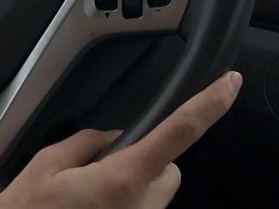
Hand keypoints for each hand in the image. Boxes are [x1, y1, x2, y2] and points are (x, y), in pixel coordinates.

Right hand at [0, 70, 241, 207]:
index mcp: (123, 180)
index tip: (231, 83)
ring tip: (88, 199)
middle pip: (169, 170)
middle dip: (147, 161)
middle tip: (102, 169)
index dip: (210, 105)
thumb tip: (112, 137)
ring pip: (155, 196)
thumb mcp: (47, 167)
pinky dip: (123, 208)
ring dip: (134, 188)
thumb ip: (87, 142)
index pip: (179, 133)